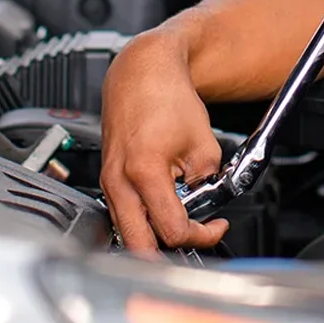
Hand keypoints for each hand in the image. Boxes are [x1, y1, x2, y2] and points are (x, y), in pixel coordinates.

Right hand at [99, 30, 229, 252]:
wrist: (141, 72)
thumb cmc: (166, 96)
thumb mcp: (204, 143)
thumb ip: (208, 181)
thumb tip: (205, 206)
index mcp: (144, 171)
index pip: (172, 229)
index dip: (201, 235)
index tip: (216, 226)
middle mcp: (119, 181)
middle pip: (139, 246)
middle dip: (172, 249)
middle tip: (196, 236)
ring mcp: (108, 181)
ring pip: (126, 232)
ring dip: (155, 234)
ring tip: (182, 217)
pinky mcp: (107, 178)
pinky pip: (122, 213)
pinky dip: (144, 218)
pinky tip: (164, 204)